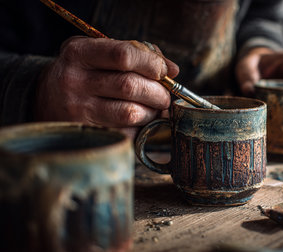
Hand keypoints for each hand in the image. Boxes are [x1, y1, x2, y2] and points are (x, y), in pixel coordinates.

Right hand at [35, 36, 178, 137]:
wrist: (46, 98)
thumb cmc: (85, 71)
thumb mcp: (100, 52)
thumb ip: (137, 53)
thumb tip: (172, 70)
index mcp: (78, 53)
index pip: (124, 56)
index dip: (152, 64)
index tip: (164, 72)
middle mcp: (74, 81)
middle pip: (130, 87)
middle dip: (158, 92)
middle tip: (164, 95)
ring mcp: (78, 111)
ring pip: (130, 113)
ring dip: (152, 112)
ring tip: (153, 108)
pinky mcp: (86, 134)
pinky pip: (127, 134)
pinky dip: (142, 128)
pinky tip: (140, 121)